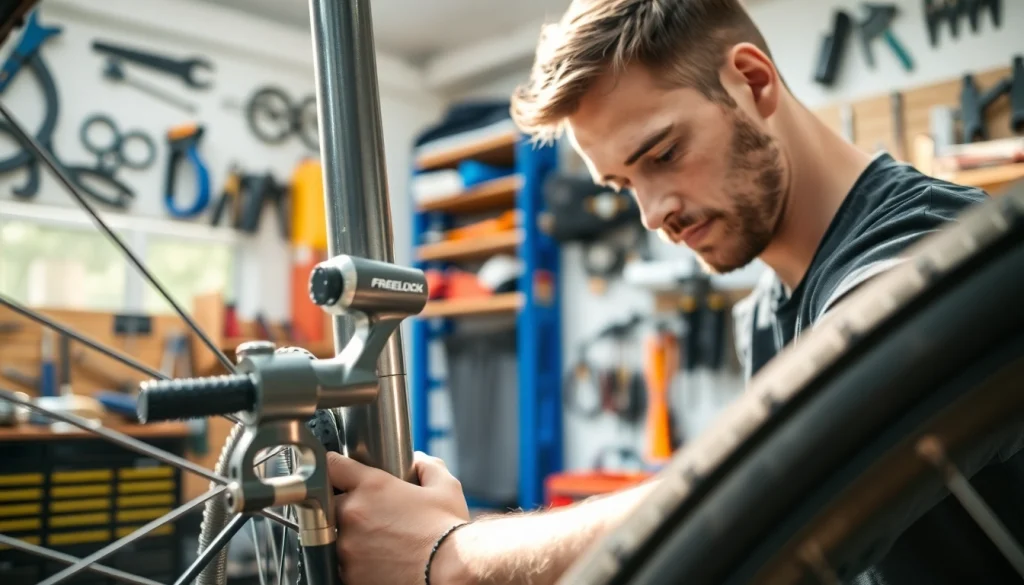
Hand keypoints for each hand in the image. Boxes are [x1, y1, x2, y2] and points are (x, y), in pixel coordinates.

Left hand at [327, 451, 470, 584]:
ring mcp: (346, 546)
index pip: (333, 465)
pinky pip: (342, 562)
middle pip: (332, 503)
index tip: (340, 474)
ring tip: (378, 542)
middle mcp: (353, 513)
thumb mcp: (446, 488)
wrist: (448, 573)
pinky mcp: (347, 574)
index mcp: (372, 486)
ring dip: (351, 535)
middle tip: (372, 516)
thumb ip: (427, 467)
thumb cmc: (448, 533)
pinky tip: (378, 560)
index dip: (336, 467)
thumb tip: (417, 462)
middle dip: (348, 506)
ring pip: (336, 535)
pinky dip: (356, 561)